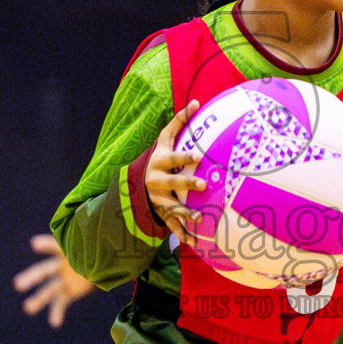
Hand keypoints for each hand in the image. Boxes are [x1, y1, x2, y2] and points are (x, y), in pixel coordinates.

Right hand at [13, 234, 95, 328]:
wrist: (104, 258)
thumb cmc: (100, 247)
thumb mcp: (98, 242)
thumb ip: (98, 238)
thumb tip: (108, 221)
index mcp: (68, 250)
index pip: (55, 246)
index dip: (45, 245)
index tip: (34, 244)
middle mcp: (62, 265)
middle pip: (45, 271)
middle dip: (32, 277)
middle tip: (18, 284)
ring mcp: (64, 279)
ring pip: (49, 290)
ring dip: (38, 299)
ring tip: (28, 308)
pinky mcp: (70, 291)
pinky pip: (61, 302)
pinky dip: (57, 312)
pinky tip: (55, 323)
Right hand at [145, 100, 204, 244]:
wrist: (138, 184)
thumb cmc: (160, 158)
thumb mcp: (165, 140)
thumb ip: (179, 122)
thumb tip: (196, 101)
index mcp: (160, 163)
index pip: (174, 159)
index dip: (185, 157)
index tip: (198, 156)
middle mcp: (157, 182)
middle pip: (173, 183)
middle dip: (187, 184)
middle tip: (204, 184)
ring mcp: (159, 200)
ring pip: (173, 207)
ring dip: (185, 214)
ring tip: (200, 219)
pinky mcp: (162, 214)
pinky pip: (173, 226)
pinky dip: (183, 235)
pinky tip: (195, 242)